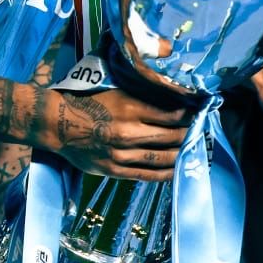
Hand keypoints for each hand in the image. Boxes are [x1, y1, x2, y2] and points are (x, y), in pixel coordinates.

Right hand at [41, 88, 191, 180]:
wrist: (59, 124)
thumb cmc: (89, 101)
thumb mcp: (116, 88)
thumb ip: (142, 90)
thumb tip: (171, 90)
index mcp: (129, 107)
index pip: (170, 114)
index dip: (189, 115)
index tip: (201, 113)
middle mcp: (128, 132)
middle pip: (170, 136)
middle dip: (190, 134)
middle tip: (203, 132)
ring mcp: (121, 154)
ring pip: (161, 157)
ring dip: (181, 154)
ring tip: (194, 150)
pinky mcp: (114, 170)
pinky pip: (146, 174)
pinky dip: (165, 173)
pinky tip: (177, 169)